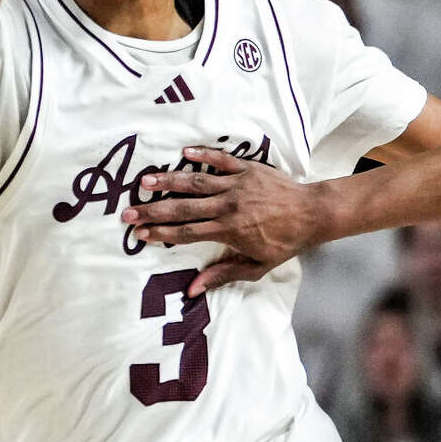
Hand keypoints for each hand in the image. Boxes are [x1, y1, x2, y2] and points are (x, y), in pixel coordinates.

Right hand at [122, 148, 318, 294]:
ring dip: (169, 180)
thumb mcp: (257, 266)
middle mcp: (228, 206)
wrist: (313, 214)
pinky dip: (203, 154)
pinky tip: (183, 151)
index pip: (186, 232)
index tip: (139, 233)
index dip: (161, 233)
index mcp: (228, 230)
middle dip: (153, 210)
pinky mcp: (248, 168)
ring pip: (196, 181)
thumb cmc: (285, 242)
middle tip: (127, 211)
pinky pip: (222, 160)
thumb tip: (191, 290)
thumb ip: (223, 275)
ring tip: (144, 180)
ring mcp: (237, 185)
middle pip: (183, 208)